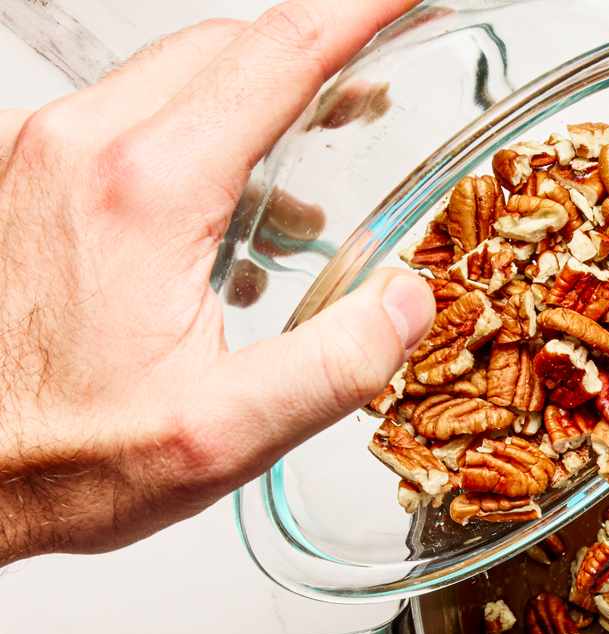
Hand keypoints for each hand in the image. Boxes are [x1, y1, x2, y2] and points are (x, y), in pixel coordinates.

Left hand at [0, 1, 433, 564]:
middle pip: (225, 47)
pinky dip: (198, 133)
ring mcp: (44, 156)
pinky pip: (131, 117)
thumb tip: (409, 302)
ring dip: (255, 97)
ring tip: (315, 162)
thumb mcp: (224, 433)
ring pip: (175, 76)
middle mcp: (85, 150)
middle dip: (312, 52)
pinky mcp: (26, 179)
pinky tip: (229, 214)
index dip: (356, 12)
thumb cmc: (67, 452)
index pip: (276, 56)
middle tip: (375, 83)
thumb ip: (334, 365)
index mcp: (147, 191)